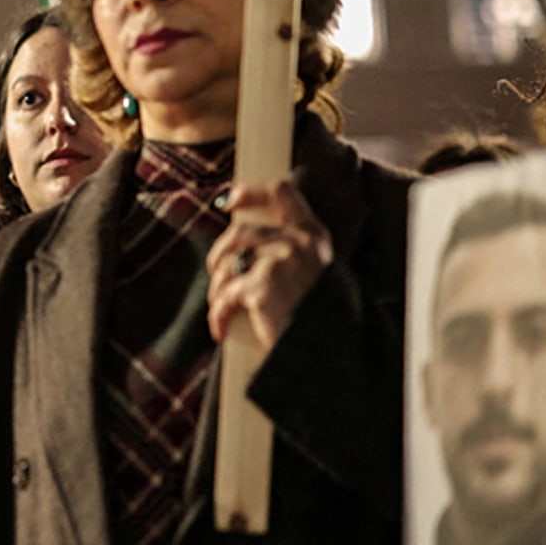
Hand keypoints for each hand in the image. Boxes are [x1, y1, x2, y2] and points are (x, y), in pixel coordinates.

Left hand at [206, 179, 332, 349]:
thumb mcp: (318, 276)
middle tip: (215, 270)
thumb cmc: (323, 320)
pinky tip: (220, 328)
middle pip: (240, 231)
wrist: (329, 353)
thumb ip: (295, 255)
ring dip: (218, 285)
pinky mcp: (263, 284)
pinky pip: (227, 294)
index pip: (282, 192)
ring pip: (229, 262)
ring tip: (220, 305)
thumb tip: (250, 250)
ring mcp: (280, 260)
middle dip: (220, 251)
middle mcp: (298, 242)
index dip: (251, 191)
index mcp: (314, 235)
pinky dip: (219, 314)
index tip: (230, 200)